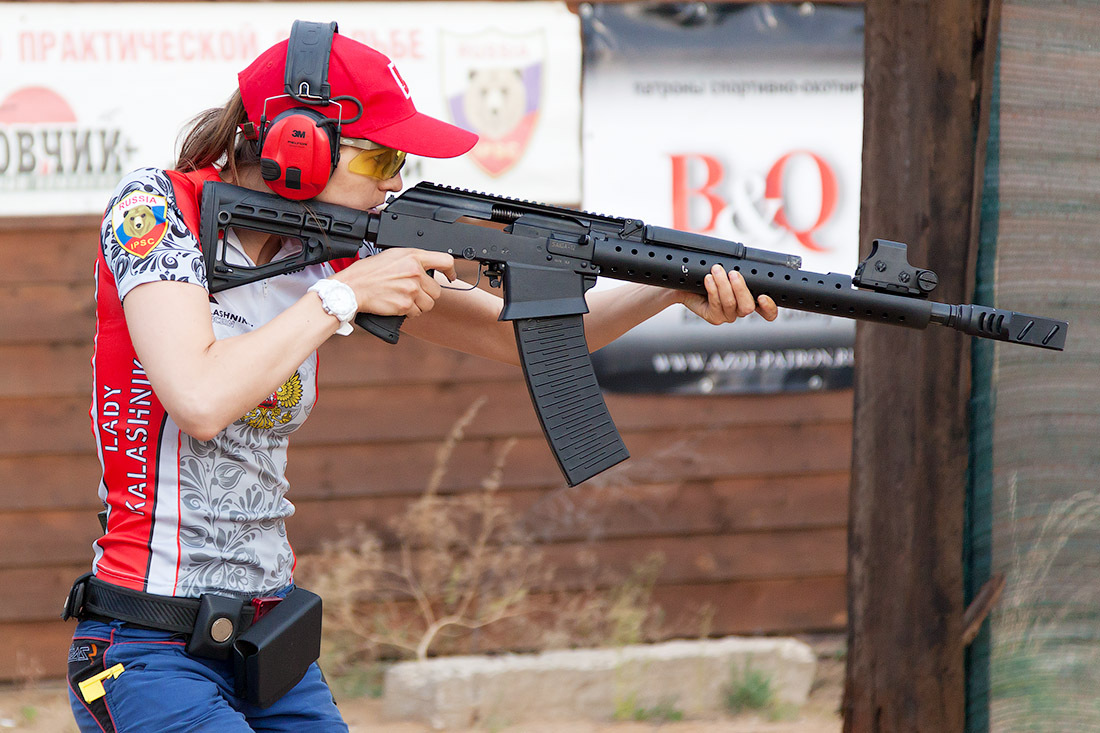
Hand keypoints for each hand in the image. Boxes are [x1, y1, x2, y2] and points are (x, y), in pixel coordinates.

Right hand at [333, 248, 456, 316]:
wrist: (353, 288)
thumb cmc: (369, 272)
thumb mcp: (392, 256)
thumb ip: (413, 260)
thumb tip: (428, 267)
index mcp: (413, 256)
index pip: (445, 261)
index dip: (451, 270)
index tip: (450, 276)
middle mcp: (415, 272)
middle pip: (437, 290)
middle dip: (426, 293)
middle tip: (411, 291)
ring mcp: (411, 289)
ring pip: (429, 304)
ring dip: (419, 305)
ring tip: (403, 298)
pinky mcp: (405, 305)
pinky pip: (417, 313)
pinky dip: (409, 312)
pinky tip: (397, 304)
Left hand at [681, 264, 778, 323]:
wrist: (688, 285)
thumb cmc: (711, 277)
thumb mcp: (728, 271)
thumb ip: (741, 268)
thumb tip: (751, 260)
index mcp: (750, 300)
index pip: (768, 311)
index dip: (769, 307)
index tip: (763, 297)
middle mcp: (740, 310)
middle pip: (747, 306)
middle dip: (740, 288)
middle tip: (733, 273)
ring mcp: (727, 315)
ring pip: (730, 303)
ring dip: (723, 284)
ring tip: (716, 270)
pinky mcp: (714, 317)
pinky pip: (715, 304)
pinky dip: (712, 289)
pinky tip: (709, 279)